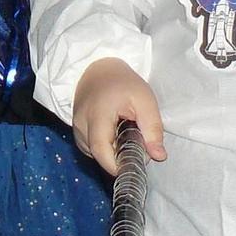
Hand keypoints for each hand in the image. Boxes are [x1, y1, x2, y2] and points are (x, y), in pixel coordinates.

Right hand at [73, 58, 166, 174]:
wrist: (97, 70)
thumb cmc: (123, 83)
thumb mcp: (145, 100)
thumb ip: (153, 128)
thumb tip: (159, 156)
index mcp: (97, 115)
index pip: (101, 150)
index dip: (117, 165)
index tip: (136, 164)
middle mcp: (81, 125)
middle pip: (100, 156)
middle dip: (120, 158)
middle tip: (137, 143)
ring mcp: (77, 130)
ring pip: (96, 155)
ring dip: (113, 153)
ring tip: (125, 133)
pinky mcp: (77, 133)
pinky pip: (92, 150)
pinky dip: (106, 148)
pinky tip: (114, 134)